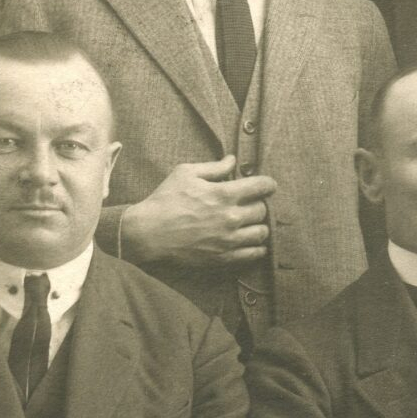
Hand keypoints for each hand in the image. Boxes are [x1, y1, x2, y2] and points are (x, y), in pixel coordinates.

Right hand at [118, 157, 278, 269]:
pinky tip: (252, 241)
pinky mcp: (224, 257)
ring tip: (250, 223)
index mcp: (223, 194)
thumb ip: (214, 167)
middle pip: (262, 210)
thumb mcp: (186, 173)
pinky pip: (254, 254)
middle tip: (251, 204)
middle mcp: (231, 217)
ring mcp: (229, 239)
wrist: (148, 232)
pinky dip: (258, 247)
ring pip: (262, 232)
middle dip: (259, 204)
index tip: (268, 185)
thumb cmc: (165, 200)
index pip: (261, 187)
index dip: (268, 184)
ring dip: (259, 225)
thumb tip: (233, 160)